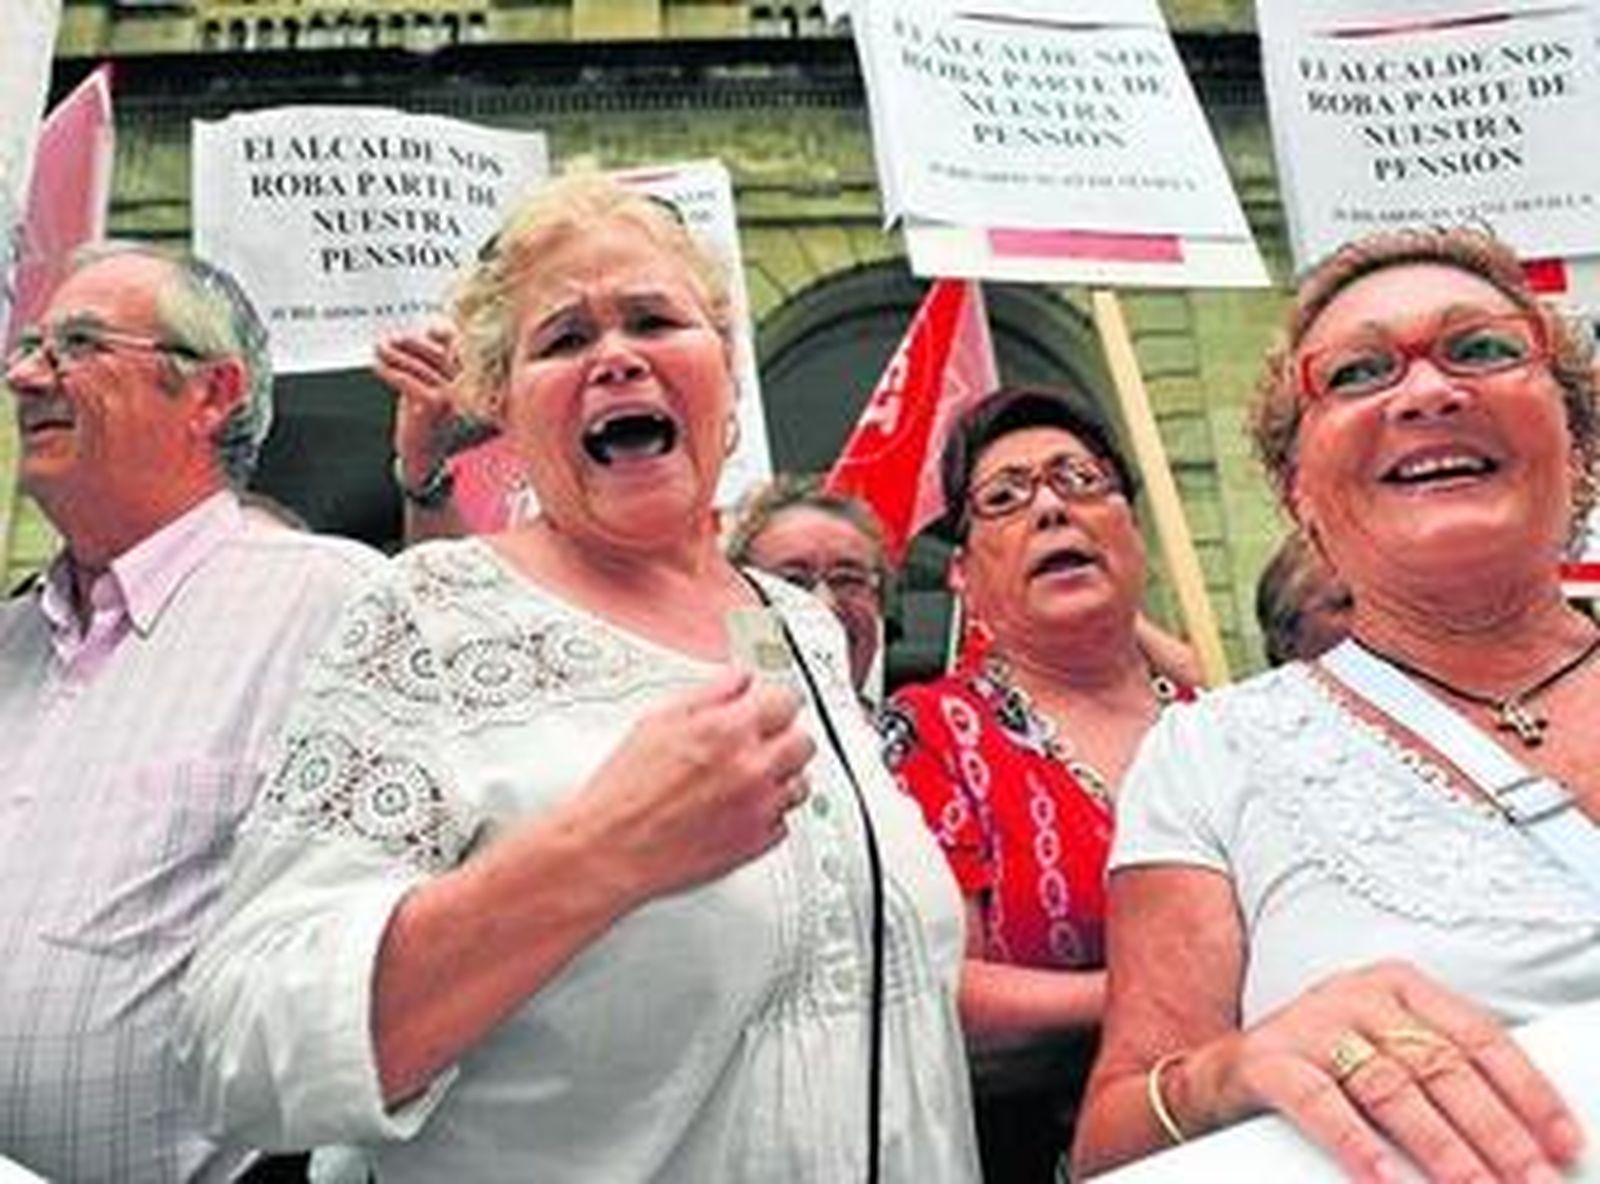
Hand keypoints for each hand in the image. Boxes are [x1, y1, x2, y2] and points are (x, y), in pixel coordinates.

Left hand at [376, 324, 462, 485]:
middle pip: (436, 353)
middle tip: (390, 339)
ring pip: (419, 366)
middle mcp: (466, 388)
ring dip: (394, 355)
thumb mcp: (433, 387)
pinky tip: (378, 366)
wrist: (424, 458)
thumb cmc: (428, 423)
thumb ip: (433, 363)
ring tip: (379, 349)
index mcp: (471, 382)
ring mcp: (451, 396)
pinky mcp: (433, 404)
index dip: (440, 335)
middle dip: (410, 343)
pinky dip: (390, 371)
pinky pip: (408, 380)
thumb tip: (434, 330)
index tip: (424, 329)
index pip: (457, 348)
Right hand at [580, 670, 816, 904]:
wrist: (611, 848)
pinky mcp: (757, 842)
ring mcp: (759, 808)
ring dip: (781, 777)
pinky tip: (739, 807)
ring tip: (746, 778)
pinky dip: (767, 813)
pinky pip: (783, 820)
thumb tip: (740, 680)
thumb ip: (710, 693)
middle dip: (785, 737)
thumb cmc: (626, 790)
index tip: (773, 704)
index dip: (778, 701)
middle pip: (804, 741)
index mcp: (730, 730)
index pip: (788, 700)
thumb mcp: (659, 720)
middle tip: (763, 741)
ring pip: (801, 783)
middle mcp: (753, 768)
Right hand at [1197, 961, 1582, 1182]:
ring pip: (1389, 1086)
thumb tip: (1524, 1140)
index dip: (1527, 1093)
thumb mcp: (1384, 1054)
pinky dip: (1356, 1143)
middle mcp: (1355, 995)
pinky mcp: (1266, 1059)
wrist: (1220, 1076)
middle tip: (1529, 1181)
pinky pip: (1318, 1102)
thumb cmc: (1322, 1070)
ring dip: (1440, 1146)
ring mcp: (1309, 1023)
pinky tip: (1385, 1178)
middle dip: (1495, 1132)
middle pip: (1440, 1065)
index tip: (1562, 1144)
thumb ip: (1439, 1076)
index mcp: (1397, 986)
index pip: (1478, 1036)